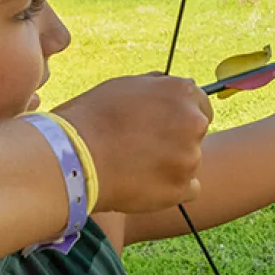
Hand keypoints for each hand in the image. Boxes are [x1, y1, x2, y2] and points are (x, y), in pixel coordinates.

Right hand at [52, 73, 210, 213]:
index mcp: (182, 92)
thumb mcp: (125, 85)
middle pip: (197, 133)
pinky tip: (145, 182)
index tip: (164, 125)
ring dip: (172, 163)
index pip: (201, 103)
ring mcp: (190, 157)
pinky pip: (188, 188)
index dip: (181, 114)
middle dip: (178, 138)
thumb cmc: (92, 117)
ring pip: (190, 161)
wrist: (73, 158)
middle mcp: (193, 122)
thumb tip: (177, 86)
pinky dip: (172, 188)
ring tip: (136, 164)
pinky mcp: (182, 188)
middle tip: (144, 146)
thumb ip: (158, 86)